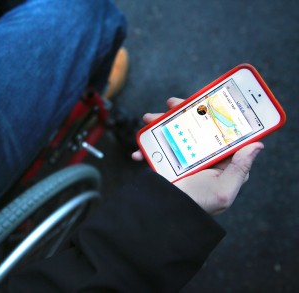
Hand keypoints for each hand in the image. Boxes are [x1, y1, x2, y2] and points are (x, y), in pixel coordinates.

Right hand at [132, 98, 263, 214]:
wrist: (168, 217)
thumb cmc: (199, 206)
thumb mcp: (224, 189)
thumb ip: (240, 168)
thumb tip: (256, 146)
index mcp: (220, 164)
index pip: (222, 135)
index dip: (215, 116)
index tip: (205, 101)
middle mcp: (202, 161)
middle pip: (195, 129)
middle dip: (182, 114)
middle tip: (172, 104)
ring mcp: (182, 162)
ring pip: (173, 135)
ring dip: (159, 125)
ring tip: (148, 119)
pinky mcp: (166, 166)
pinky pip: (157, 152)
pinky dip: (146, 149)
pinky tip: (138, 151)